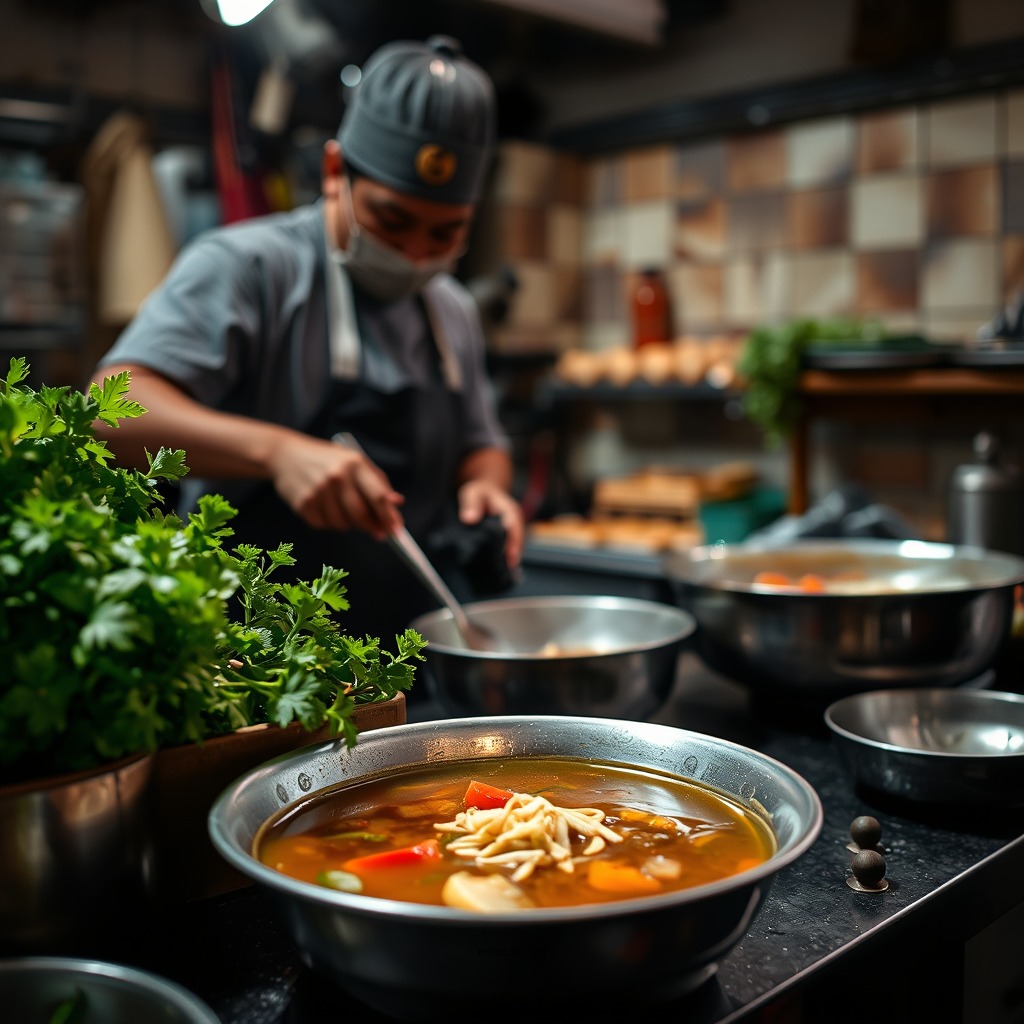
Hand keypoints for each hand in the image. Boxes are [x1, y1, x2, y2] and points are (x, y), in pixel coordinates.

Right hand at [268, 434, 403, 538]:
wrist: (286, 454)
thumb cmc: (328, 460)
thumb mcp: (355, 461)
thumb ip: (377, 482)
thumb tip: (396, 503)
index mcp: (354, 464)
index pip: (378, 496)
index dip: (389, 516)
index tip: (396, 530)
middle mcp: (336, 476)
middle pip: (360, 515)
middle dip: (371, 527)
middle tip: (377, 532)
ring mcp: (318, 490)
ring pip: (342, 524)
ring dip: (348, 525)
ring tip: (343, 510)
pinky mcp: (303, 503)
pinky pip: (324, 525)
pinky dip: (329, 523)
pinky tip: (325, 508)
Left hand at [457, 479, 523, 568]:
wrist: (484, 491)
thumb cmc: (479, 492)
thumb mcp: (472, 493)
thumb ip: (471, 504)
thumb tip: (469, 519)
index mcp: (509, 509)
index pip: (514, 527)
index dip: (513, 543)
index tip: (510, 558)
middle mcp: (515, 520)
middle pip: (517, 541)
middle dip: (513, 556)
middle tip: (505, 572)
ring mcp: (513, 529)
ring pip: (514, 546)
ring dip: (509, 559)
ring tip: (502, 575)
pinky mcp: (508, 536)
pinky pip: (509, 547)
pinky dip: (505, 558)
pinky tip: (499, 570)